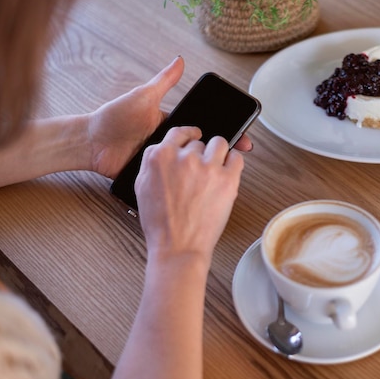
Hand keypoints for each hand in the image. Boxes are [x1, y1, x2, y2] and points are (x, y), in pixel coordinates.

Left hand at [86, 56, 251, 178]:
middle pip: (200, 149)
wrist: (91, 144)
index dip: (223, 132)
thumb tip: (180, 60)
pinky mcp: (156, 176)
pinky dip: (186, 183)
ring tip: (223, 172)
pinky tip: (200, 186)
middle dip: (220, 152)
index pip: (204, 129)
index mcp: (172, 125)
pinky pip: (174, 180)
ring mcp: (165, 161)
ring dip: (205, 169)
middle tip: (237, 155)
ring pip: (190, 167)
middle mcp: (171, 143)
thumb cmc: (115, 117)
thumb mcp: (144, 97)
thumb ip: (164, 81)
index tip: (241, 136)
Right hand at [134, 127, 243, 264]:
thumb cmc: (161, 223)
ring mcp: (207, 167)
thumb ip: (152, 163)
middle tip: (200, 171)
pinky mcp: (227, 179)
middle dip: (200, 154)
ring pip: (219, 143)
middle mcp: (183, 158)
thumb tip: (164, 150)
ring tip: (216, 168)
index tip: (194, 136)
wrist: (178, 247)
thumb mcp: (142, 187)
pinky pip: (237, 158)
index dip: (187, 135)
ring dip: (218, 153)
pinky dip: (234, 163)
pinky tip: (228, 172)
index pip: (178, 131)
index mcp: (159, 156)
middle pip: (199, 141)